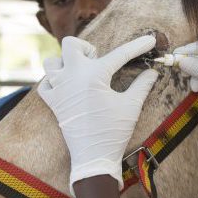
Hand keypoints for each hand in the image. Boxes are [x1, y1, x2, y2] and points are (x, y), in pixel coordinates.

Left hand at [38, 35, 157, 191]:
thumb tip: (152, 72)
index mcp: (95, 75)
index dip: (138, 46)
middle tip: (98, 61)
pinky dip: (54, 82)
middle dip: (86, 48)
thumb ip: (142, 85)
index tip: (150, 40)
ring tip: (80, 72)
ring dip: (65, 62)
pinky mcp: (52, 103)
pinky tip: (67, 87)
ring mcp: (59, 90)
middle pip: (71, 44)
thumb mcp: (131, 106)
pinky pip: (45, 84)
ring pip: (52, 62)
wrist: (93, 158)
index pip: (120, 54)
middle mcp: (73, 77)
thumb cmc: (113, 131)